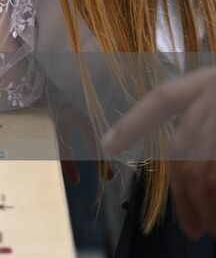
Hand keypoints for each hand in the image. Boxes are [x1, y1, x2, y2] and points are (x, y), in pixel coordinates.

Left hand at [103, 66, 215, 239]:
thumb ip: (209, 128)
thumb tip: (196, 177)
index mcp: (211, 80)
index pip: (163, 100)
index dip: (133, 121)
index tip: (105, 145)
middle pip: (183, 150)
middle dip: (184, 195)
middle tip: (192, 228)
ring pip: (202, 169)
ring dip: (204, 204)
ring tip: (214, 230)